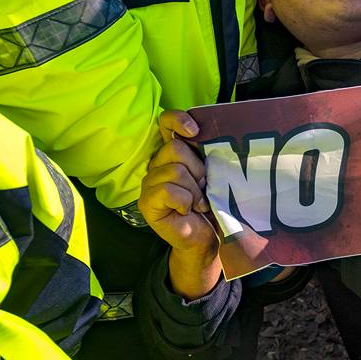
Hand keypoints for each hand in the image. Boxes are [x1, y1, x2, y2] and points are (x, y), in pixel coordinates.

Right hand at [141, 110, 221, 298]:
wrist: (206, 239)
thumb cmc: (212, 205)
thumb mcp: (213, 175)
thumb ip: (206, 155)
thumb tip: (209, 137)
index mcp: (172, 154)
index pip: (166, 123)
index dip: (178, 120)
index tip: (195, 131)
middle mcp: (156, 164)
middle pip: (175, 149)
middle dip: (198, 169)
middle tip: (204, 187)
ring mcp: (148, 183)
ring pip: (175, 171)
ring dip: (194, 190)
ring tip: (198, 203)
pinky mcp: (146, 202)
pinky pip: (169, 191)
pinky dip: (185, 202)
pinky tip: (187, 211)